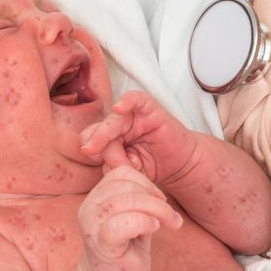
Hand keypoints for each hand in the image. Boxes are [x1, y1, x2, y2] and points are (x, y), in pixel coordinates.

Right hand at [76, 165, 182, 270]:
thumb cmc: (126, 252)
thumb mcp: (133, 218)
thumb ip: (138, 199)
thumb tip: (156, 188)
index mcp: (96, 198)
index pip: (121, 173)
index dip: (146, 182)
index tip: (160, 200)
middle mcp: (89, 208)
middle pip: (125, 183)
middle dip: (154, 197)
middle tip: (171, 216)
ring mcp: (92, 226)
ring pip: (125, 200)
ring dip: (156, 209)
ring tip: (169, 223)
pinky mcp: (101, 244)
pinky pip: (124, 223)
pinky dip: (145, 222)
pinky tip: (154, 230)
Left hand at [79, 91, 197, 185]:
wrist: (180, 165)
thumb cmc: (153, 167)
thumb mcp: (128, 170)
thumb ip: (114, 165)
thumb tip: (105, 162)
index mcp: (108, 137)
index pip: (89, 137)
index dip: (91, 148)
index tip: (96, 160)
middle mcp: (119, 124)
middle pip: (98, 127)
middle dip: (99, 143)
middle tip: (105, 157)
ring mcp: (134, 115)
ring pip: (114, 119)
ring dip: (113, 137)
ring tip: (131, 160)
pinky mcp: (151, 110)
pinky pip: (135, 99)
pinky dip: (126, 102)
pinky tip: (119, 108)